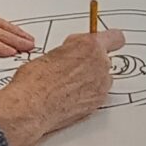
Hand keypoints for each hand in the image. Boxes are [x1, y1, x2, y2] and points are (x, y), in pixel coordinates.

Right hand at [0, 29, 116, 145]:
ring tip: (68, 85)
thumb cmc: (35, 81)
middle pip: (105, 59)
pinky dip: (87, 94)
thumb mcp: (52, 53)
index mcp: (89, 46)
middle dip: (92, 62)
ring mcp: (101, 85)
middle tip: (73, 68)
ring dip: (91, 80)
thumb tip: (72, 53)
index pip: (115, 37)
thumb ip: (71, 51)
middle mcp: (101, 64)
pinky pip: (97, 93)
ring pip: (102, 78)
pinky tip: (69, 96)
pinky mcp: (98, 102)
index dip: (109, 40)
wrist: (30, 107)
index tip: (106, 42)